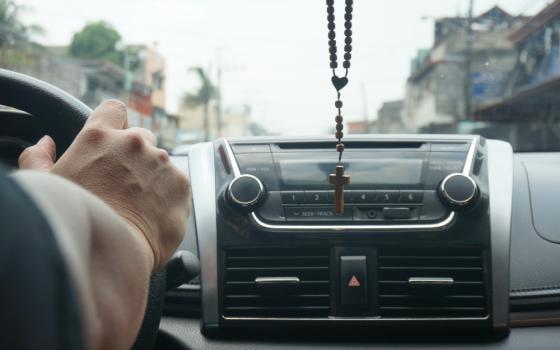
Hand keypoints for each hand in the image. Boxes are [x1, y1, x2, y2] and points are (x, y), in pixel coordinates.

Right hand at [19, 100, 190, 270]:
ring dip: (152, 176)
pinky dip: (168, 196)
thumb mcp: (45, 185)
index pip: (114, 110)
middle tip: (123, 184)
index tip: (114, 141)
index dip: (115, 124)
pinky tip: (152, 215)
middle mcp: (133, 144)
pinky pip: (177, 184)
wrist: (109, 253)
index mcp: (98, 137)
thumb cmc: (74, 221)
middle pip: (140, 137)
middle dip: (134, 155)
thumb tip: (44, 144)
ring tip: (137, 206)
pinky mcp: (181, 184)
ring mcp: (160, 163)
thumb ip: (39, 158)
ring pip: (160, 162)